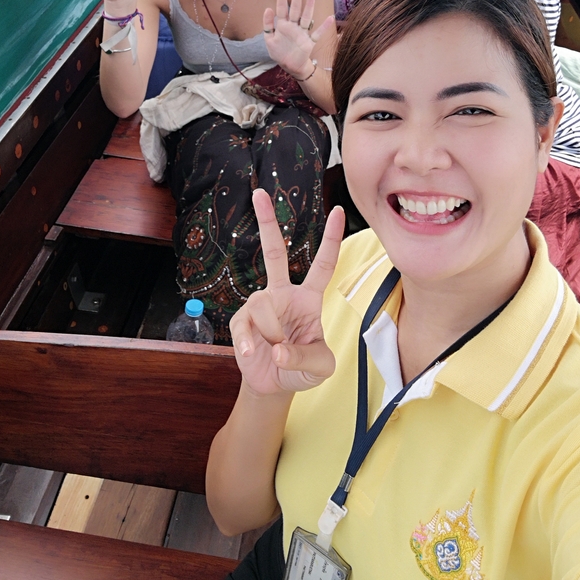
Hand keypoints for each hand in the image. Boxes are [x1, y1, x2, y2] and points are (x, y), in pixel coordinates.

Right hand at [230, 189, 344, 394]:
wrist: (275, 385)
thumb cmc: (303, 368)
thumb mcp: (320, 367)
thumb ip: (306, 358)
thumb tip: (278, 349)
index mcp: (309, 298)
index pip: (323, 265)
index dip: (331, 239)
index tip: (338, 211)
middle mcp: (283, 294)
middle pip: (275, 253)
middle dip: (267, 223)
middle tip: (260, 194)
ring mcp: (260, 305)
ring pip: (263, 306)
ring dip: (273, 334)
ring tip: (276, 351)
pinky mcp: (241, 321)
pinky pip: (245, 326)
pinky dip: (249, 345)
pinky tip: (251, 354)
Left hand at [264, 0, 333, 79]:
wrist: (289, 66)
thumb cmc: (279, 52)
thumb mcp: (269, 40)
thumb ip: (268, 25)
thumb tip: (268, 9)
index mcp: (282, 25)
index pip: (281, 8)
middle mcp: (293, 26)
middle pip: (295, 9)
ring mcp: (302, 33)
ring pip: (306, 17)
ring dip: (309, 7)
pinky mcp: (309, 42)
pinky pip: (317, 33)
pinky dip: (323, 27)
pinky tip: (330, 18)